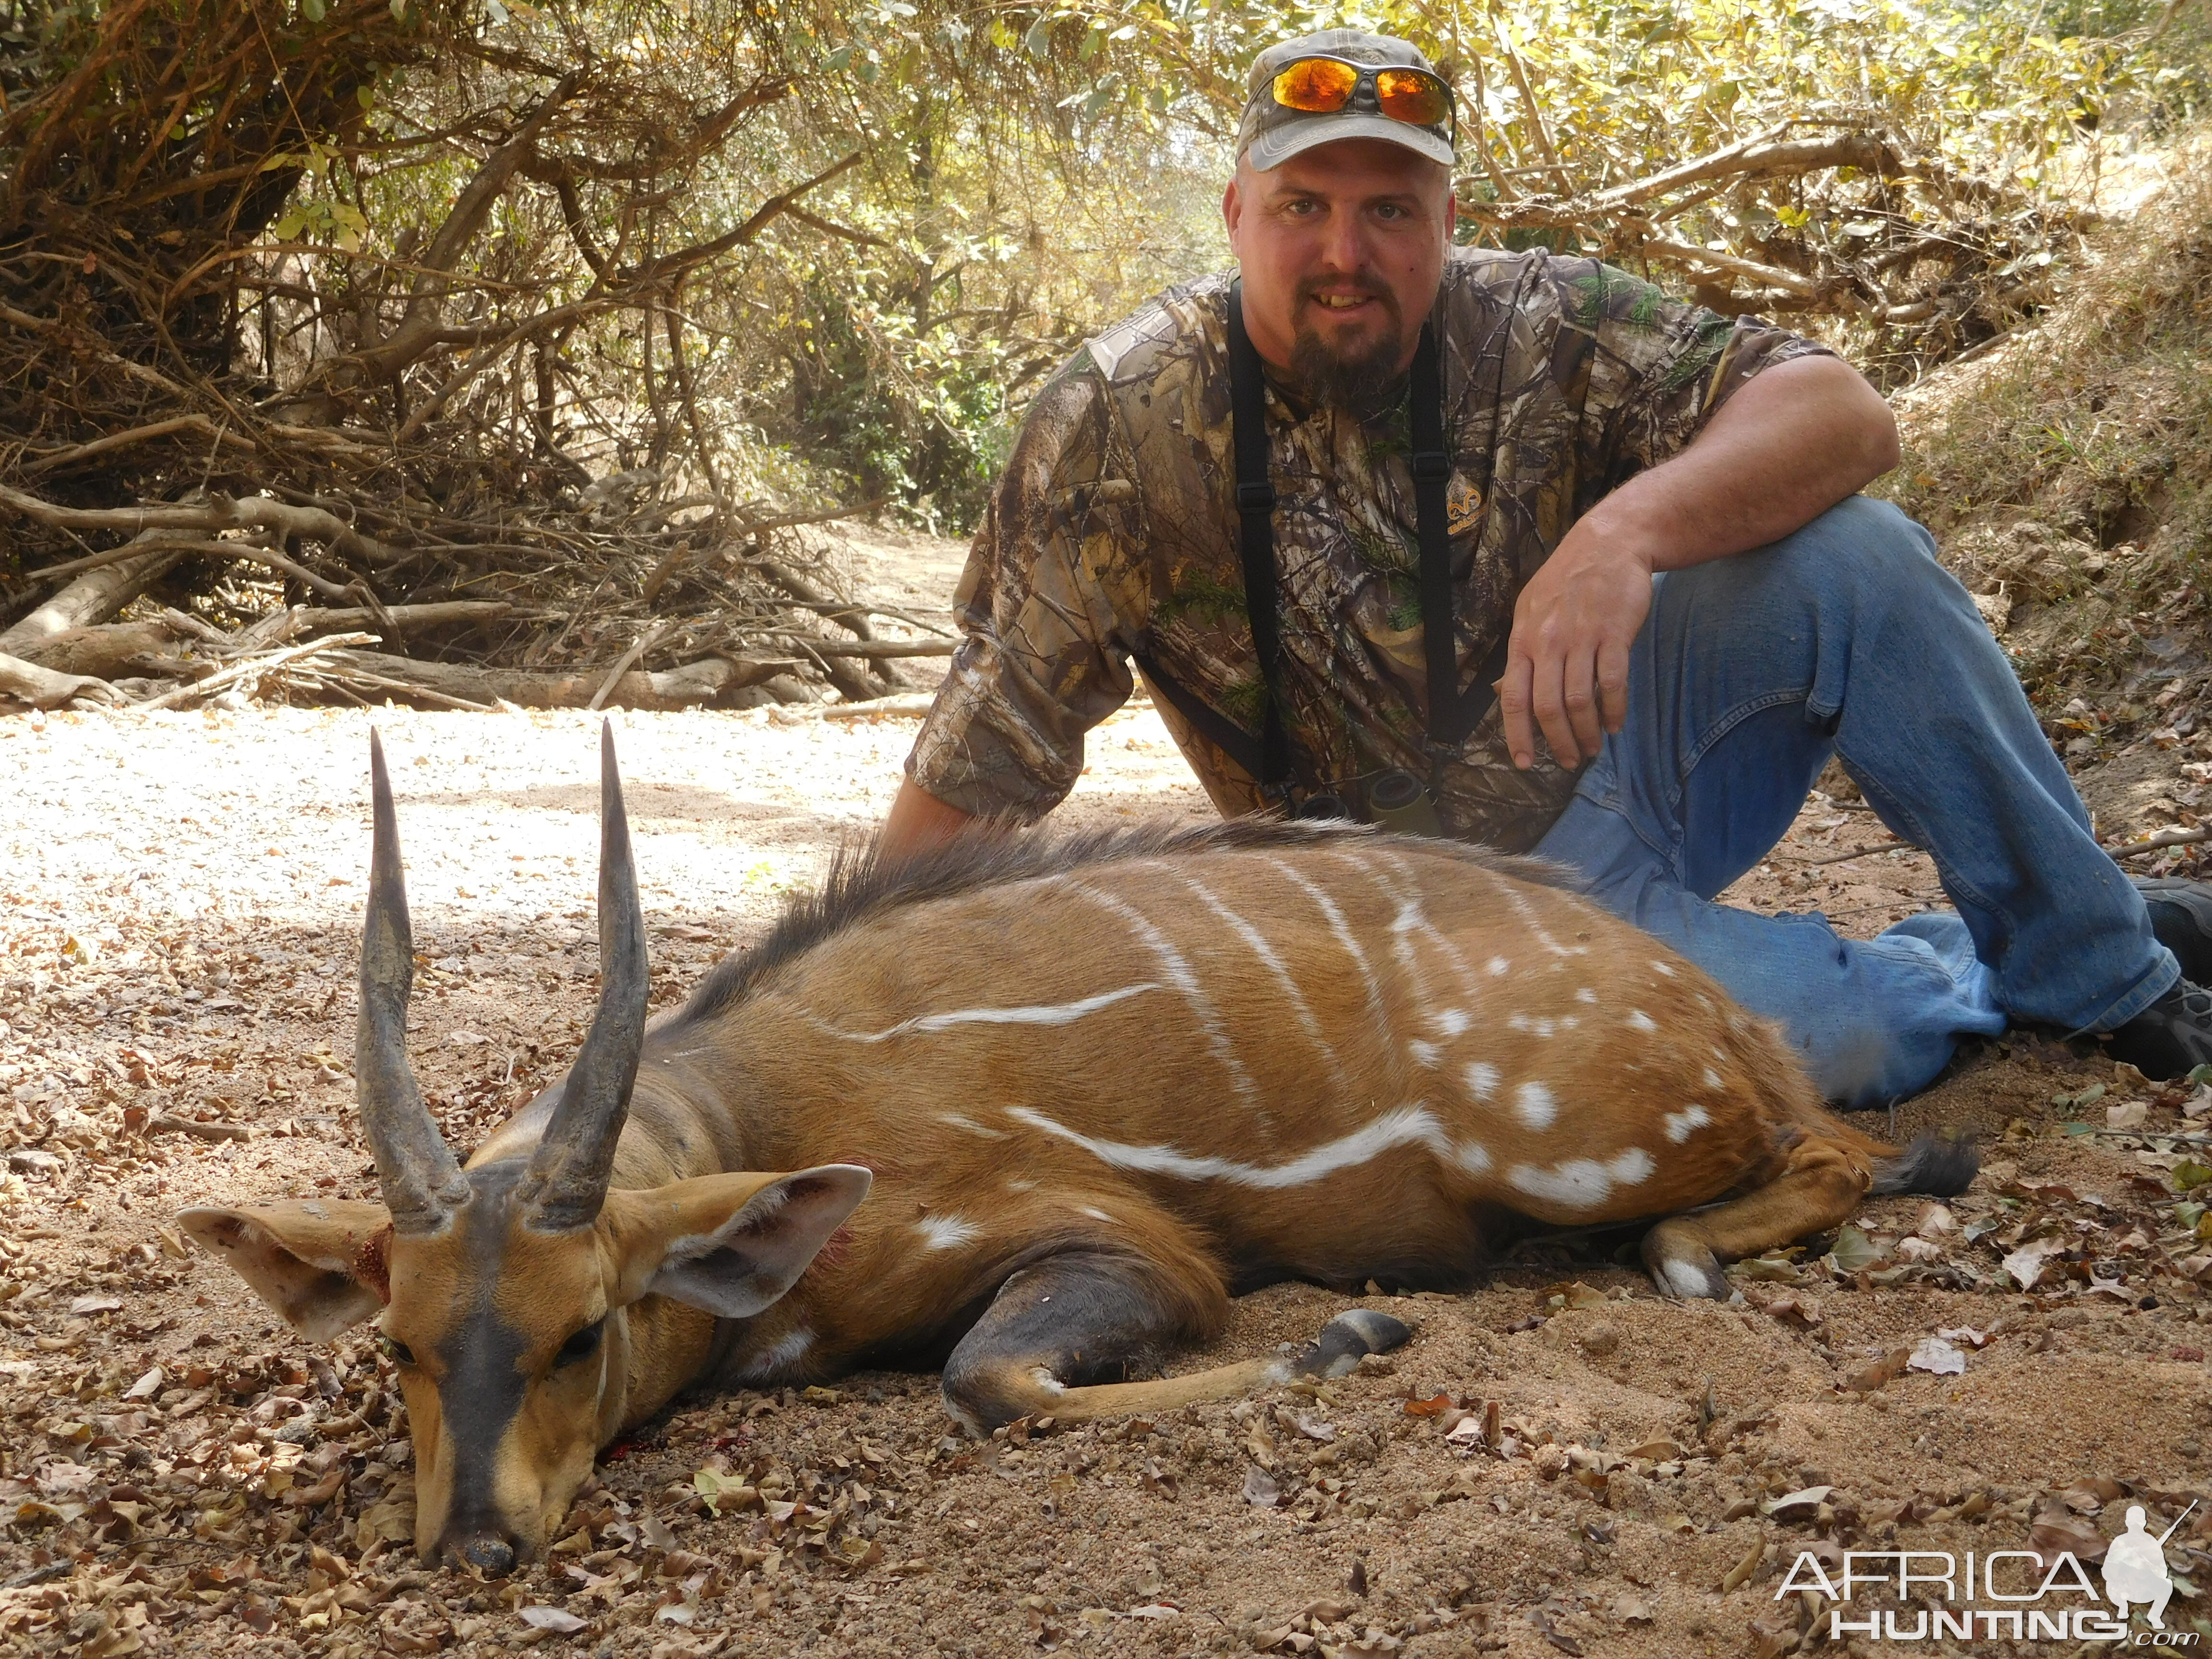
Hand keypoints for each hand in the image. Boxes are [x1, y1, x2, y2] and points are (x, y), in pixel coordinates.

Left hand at [1498, 522, 1655, 769]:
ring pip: (1578, 701)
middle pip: (1546, 707)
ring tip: (1593, 748)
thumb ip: (1522, 651)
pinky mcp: (1613, 634)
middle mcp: (1547, 642)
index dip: (1517, 735)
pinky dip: (1613, 710)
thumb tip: (1504, 692)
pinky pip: (1611, 683)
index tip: (1525, 763)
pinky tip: (1615, 724)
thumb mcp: (1530, 609)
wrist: (1609, 543)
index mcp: (1523, 640)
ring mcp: (1580, 638)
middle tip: (1569, 760)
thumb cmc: (1568, 579)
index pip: (1513, 698)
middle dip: (1558, 742)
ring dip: (1586, 732)